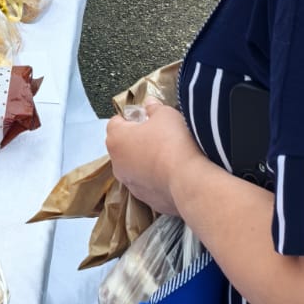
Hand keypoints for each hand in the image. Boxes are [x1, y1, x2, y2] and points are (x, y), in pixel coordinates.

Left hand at [105, 102, 206, 216]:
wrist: (188, 181)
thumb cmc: (173, 142)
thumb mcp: (165, 114)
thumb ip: (154, 108)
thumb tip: (150, 105)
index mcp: (116, 139)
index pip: (116, 122)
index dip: (131, 118)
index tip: (147, 118)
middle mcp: (117, 163)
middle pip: (123, 146)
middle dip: (138, 140)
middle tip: (159, 136)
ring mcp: (129, 183)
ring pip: (134, 167)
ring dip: (146, 161)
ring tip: (168, 156)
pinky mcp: (144, 199)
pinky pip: (148, 184)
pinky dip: (156, 178)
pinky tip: (173, 174)